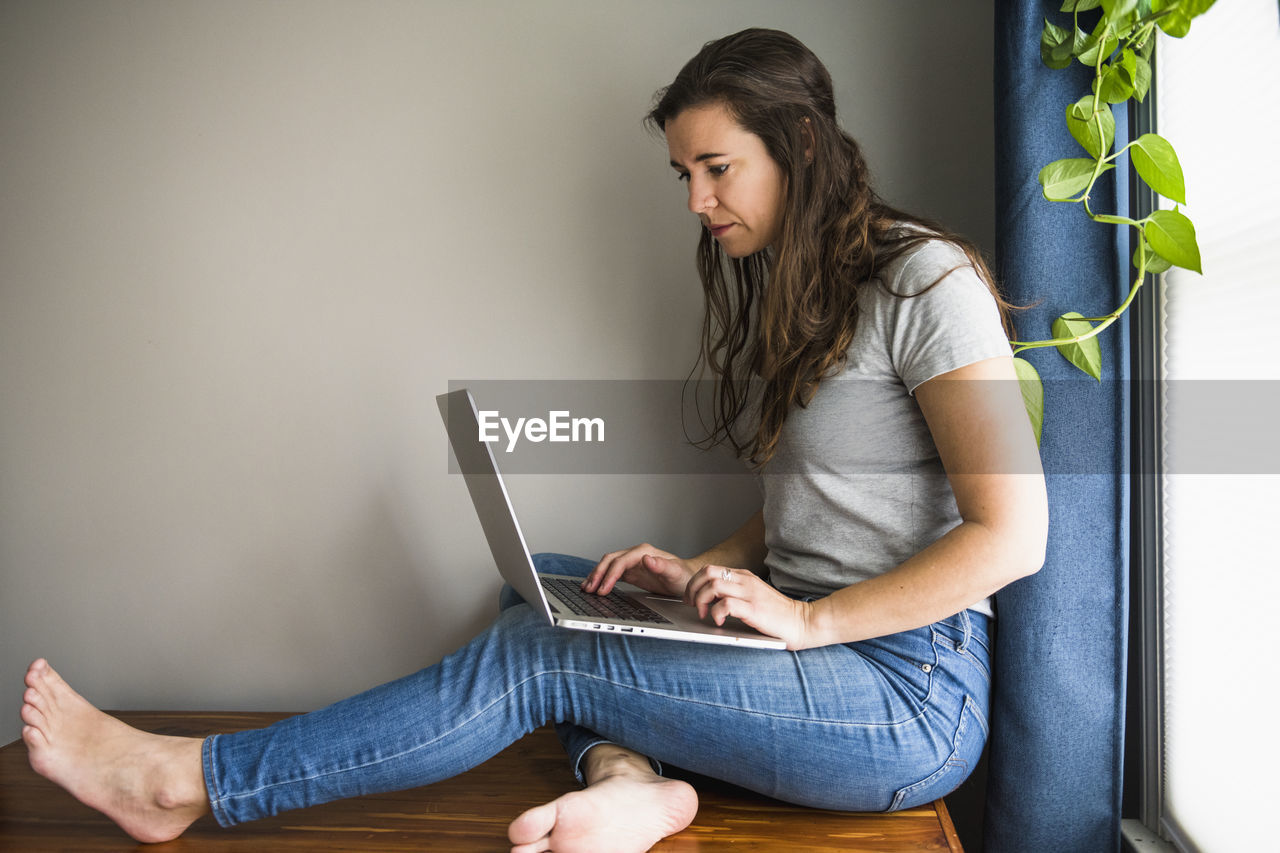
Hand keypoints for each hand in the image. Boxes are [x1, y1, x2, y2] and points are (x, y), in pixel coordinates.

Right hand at [583, 544, 696, 598]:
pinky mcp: (630, 572)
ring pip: (608, 565)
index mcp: (643, 552)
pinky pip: (612, 574)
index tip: (603, 589)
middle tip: (589, 589)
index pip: (621, 561)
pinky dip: (601, 579)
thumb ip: (662, 565)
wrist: (687, 578)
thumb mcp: (675, 572)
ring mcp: (631, 563)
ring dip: (596, 576)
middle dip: (598, 574)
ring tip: (586, 588)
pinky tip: (594, 587)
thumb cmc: (683, 575)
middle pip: (610, 561)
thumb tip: (646, 558)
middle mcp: (635, 555)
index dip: (610, 575)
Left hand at [684, 565, 812, 650]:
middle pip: (707, 573)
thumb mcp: (753, 597)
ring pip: (713, 585)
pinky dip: (716, 613)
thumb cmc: (777, 614)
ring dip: (701, 600)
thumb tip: (709, 601)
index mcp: (744, 576)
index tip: (690, 598)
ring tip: (704, 614)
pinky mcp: (754, 609)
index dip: (694, 583)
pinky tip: (719, 622)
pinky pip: (726, 604)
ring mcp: (750, 593)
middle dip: (692, 589)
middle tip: (691, 605)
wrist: (803, 622)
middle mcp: (746, 581)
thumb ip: (736, 593)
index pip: (710, 569)